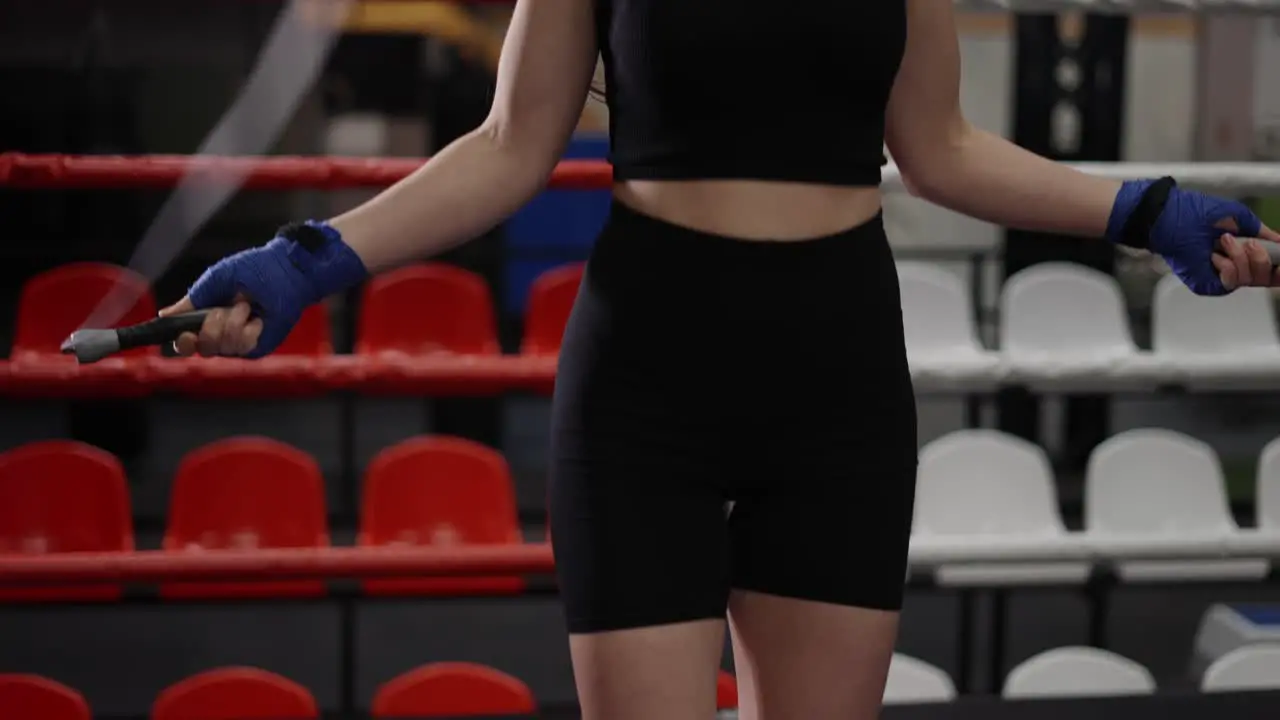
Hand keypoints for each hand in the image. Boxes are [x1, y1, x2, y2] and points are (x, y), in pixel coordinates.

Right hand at [161, 221, 366, 358]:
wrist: (285, 270)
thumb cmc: (253, 270)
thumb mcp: (215, 281)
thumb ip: (192, 300)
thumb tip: (164, 315)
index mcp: (206, 318)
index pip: (185, 343)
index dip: (182, 343)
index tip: (185, 334)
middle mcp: (221, 334)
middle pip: (202, 349)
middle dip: (210, 327)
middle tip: (223, 309)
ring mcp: (241, 343)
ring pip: (223, 348)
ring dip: (232, 323)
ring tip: (246, 306)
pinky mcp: (260, 346)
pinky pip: (244, 347)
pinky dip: (249, 329)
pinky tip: (258, 318)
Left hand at [1107, 178, 1279, 295]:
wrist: (1168, 217)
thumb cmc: (1195, 212)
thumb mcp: (1238, 217)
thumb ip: (1262, 232)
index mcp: (1243, 252)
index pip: (1270, 268)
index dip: (1279, 267)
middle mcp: (1233, 267)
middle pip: (1264, 277)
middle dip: (1261, 258)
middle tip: (1247, 243)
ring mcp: (1219, 277)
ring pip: (1248, 280)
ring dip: (1241, 258)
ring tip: (1223, 242)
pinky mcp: (1205, 284)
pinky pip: (1229, 284)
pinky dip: (1227, 267)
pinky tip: (1215, 256)